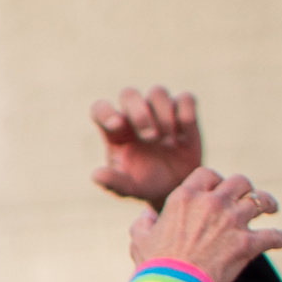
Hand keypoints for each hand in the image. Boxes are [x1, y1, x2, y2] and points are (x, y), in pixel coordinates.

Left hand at [89, 85, 202, 206]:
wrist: (176, 187)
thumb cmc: (146, 184)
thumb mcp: (128, 189)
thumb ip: (113, 182)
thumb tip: (96, 175)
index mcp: (114, 130)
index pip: (100, 109)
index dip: (105, 112)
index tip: (116, 126)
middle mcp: (134, 115)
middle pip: (129, 94)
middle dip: (139, 113)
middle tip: (150, 138)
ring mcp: (158, 110)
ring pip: (157, 92)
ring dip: (163, 115)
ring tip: (168, 142)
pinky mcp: (182, 111)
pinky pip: (185, 98)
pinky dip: (185, 114)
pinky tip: (182, 136)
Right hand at [131, 164, 281, 281]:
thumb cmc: (153, 267)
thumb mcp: (139, 241)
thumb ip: (143, 224)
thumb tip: (146, 216)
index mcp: (186, 197)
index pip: (207, 175)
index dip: (215, 180)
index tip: (218, 188)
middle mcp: (212, 203)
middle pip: (239, 182)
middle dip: (245, 187)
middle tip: (249, 195)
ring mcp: (232, 222)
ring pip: (259, 201)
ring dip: (267, 203)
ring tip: (272, 208)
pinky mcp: (246, 244)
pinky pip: (272, 236)